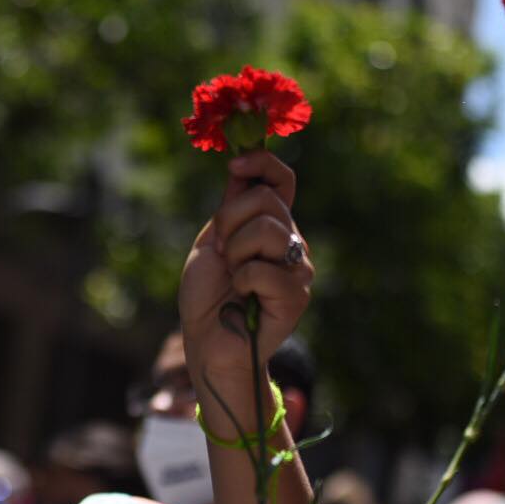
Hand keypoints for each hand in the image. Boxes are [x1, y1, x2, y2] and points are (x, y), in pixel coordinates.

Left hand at [179, 151, 311, 397]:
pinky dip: (242, 280)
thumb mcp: (212, 240)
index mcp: (270, 225)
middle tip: (222, 253)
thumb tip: (242, 165)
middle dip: (229, 221)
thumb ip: (232, 206)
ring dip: (235, 252)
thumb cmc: (206, 294)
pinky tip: (242, 297)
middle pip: (266, 200)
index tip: (234, 165)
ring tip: (233, 275)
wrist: (206, 340)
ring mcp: (298, 268)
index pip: (281, 180)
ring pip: (267, 230)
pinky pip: (264, 269)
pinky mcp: (297, 295)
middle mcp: (291, 241)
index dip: (262, 163)